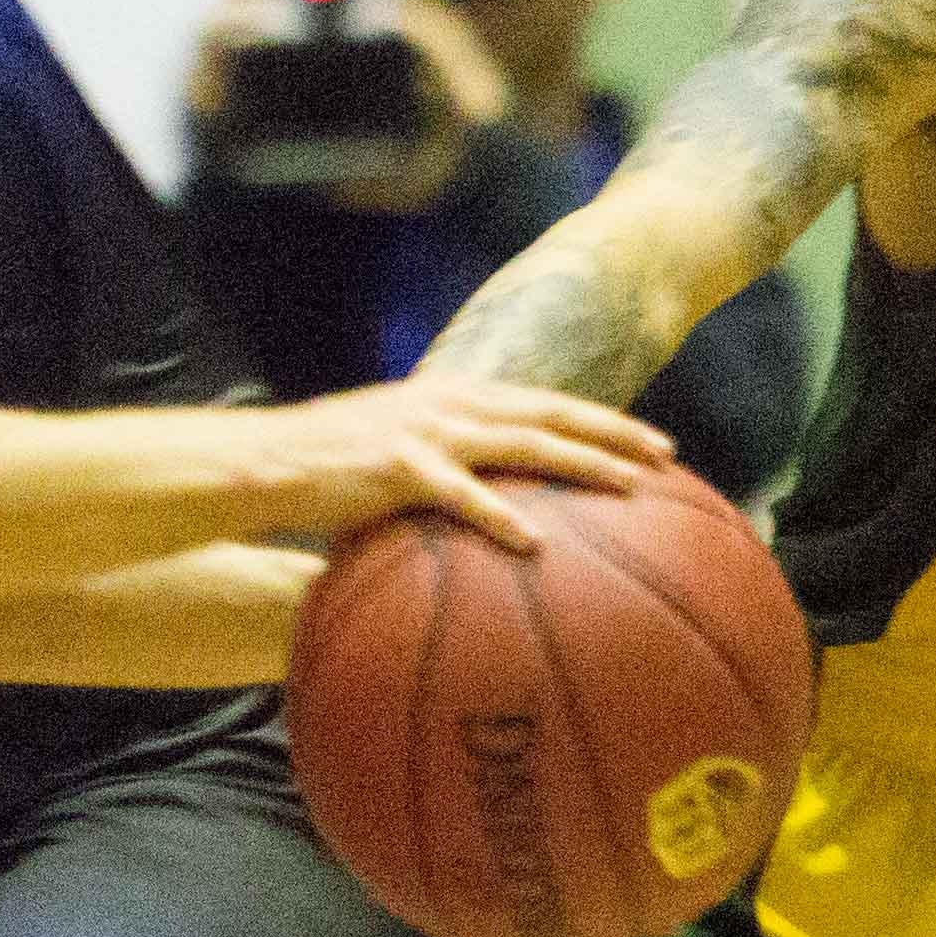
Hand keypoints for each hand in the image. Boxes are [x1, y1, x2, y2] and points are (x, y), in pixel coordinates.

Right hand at [263, 379, 670, 550]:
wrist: (268, 460)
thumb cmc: (332, 467)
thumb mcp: (399, 451)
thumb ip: (447, 465)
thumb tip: (492, 505)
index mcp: (456, 396)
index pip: (546, 402)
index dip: (603, 418)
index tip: (653, 442)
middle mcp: (451, 403)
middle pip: (551, 412)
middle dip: (614, 432)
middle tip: (667, 456)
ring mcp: (428, 432)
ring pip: (523, 443)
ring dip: (580, 462)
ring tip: (627, 487)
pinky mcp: (399, 467)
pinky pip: (462, 494)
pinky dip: (500, 514)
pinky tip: (535, 540)